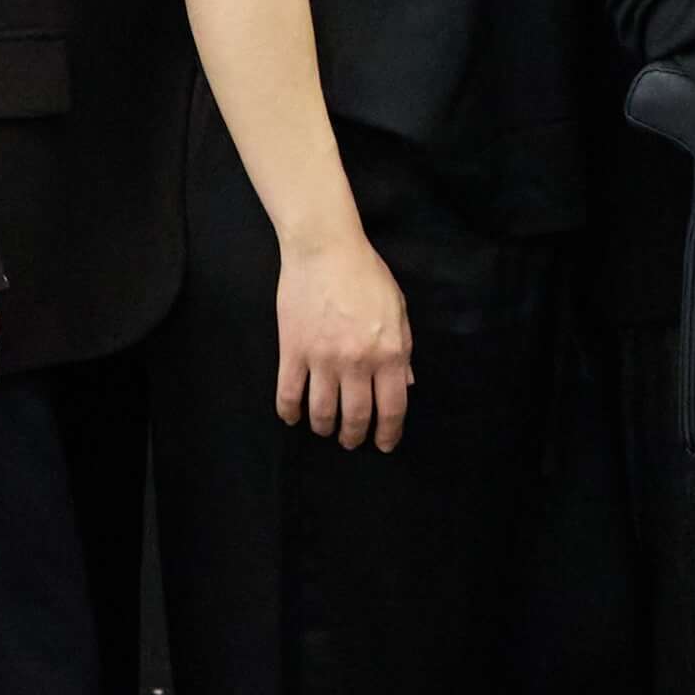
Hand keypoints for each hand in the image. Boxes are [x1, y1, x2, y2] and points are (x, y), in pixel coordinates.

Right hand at [277, 235, 414, 451]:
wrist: (325, 249)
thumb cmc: (367, 275)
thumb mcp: (398, 310)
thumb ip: (404, 349)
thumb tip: (405, 384)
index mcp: (389, 352)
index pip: (392, 407)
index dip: (389, 432)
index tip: (384, 444)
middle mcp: (357, 362)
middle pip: (356, 416)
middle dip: (354, 437)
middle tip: (351, 442)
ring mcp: (322, 359)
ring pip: (321, 412)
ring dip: (324, 428)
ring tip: (325, 430)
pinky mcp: (293, 351)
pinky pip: (289, 394)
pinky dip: (290, 412)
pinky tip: (292, 417)